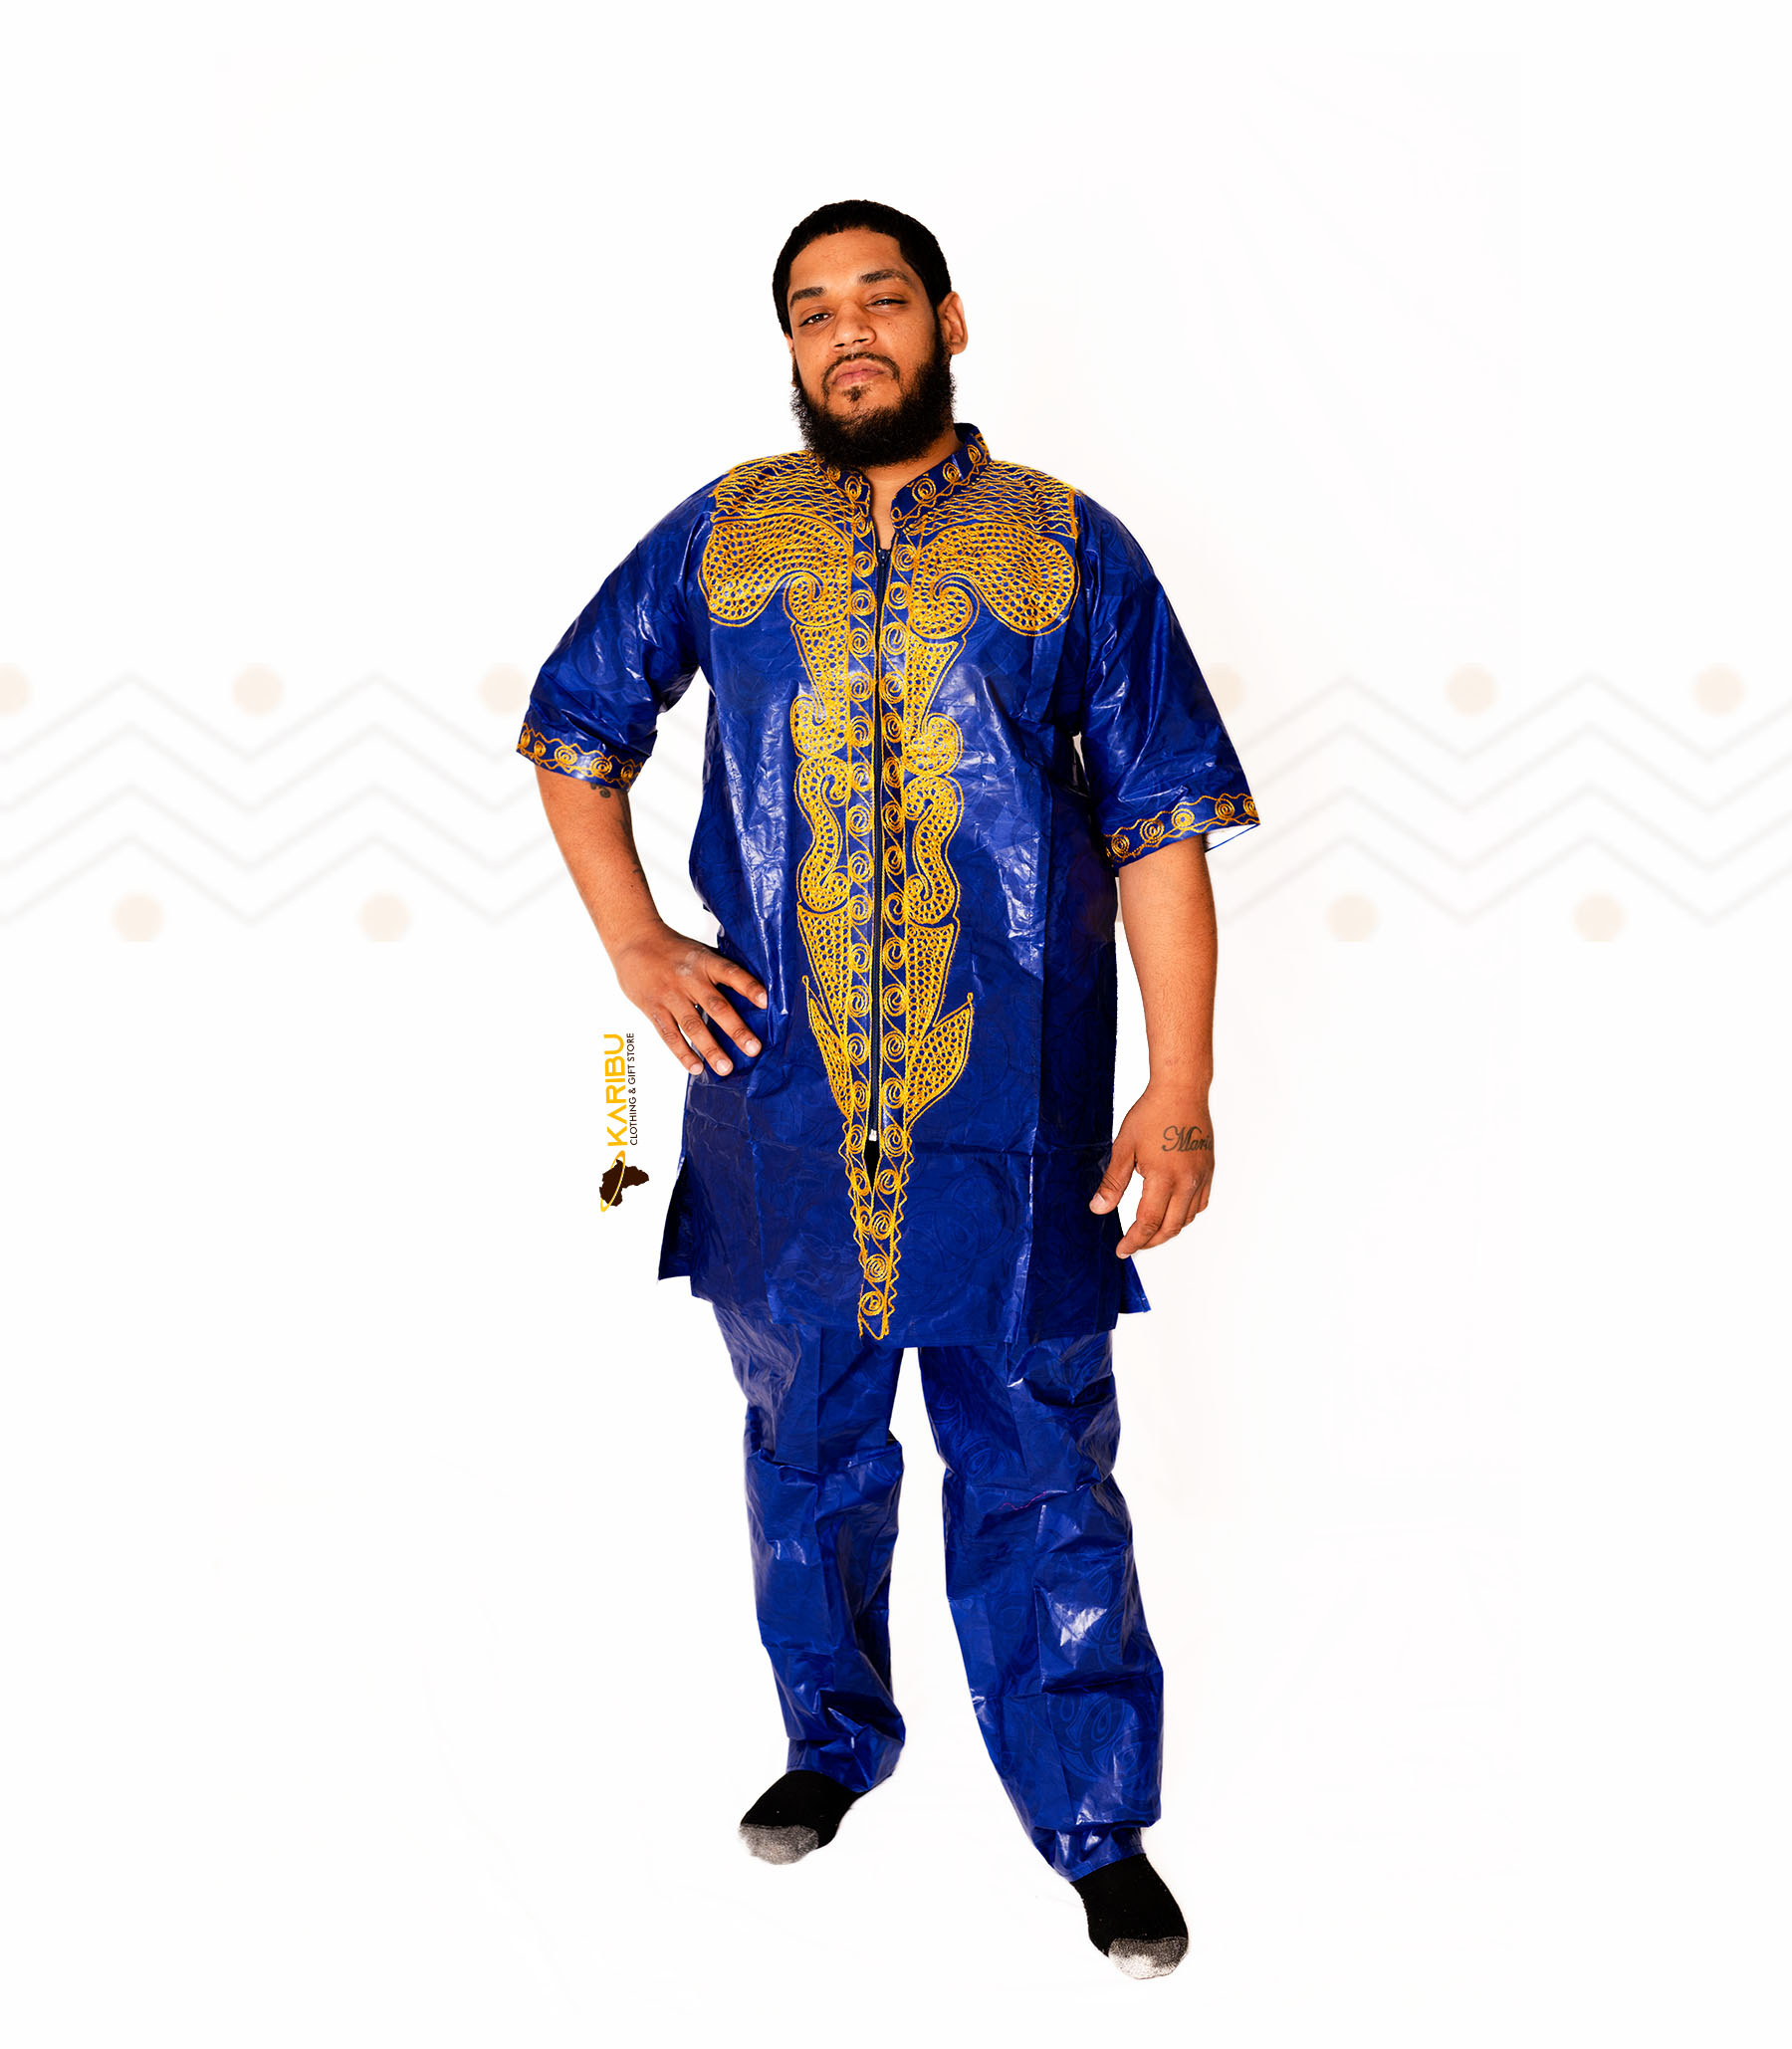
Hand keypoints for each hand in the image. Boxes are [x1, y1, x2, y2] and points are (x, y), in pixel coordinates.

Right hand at [612, 925, 767, 1075]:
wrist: (635, 940)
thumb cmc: (673, 949)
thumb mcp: (700, 952)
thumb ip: (720, 972)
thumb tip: (751, 997)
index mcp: (706, 962)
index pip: (731, 974)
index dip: (749, 987)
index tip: (766, 1002)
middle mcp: (689, 979)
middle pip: (716, 1006)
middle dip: (736, 1030)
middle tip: (753, 1049)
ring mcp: (670, 995)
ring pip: (693, 1025)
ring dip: (711, 1048)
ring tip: (725, 1068)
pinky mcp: (653, 1008)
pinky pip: (669, 1034)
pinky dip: (682, 1053)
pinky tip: (695, 1067)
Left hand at [1089, 1080, 1214, 1255]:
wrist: (1181, 1090)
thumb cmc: (1150, 1114)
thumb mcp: (1124, 1147)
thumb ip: (1113, 1182)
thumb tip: (1098, 1209)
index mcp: (1163, 1177)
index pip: (1148, 1222)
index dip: (1133, 1241)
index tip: (1121, 1250)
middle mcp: (1187, 1181)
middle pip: (1170, 1227)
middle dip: (1150, 1241)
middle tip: (1132, 1245)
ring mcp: (1201, 1177)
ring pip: (1187, 1218)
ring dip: (1168, 1230)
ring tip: (1149, 1232)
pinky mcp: (1208, 1170)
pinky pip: (1200, 1204)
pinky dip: (1185, 1215)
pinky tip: (1171, 1212)